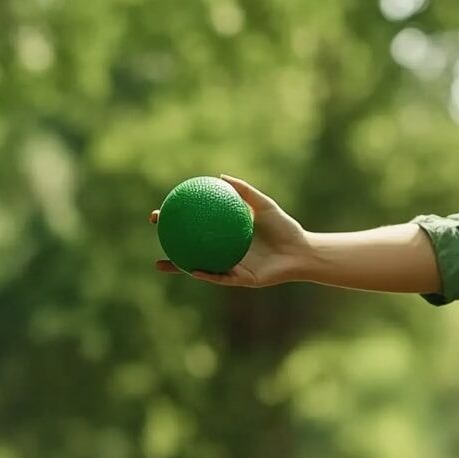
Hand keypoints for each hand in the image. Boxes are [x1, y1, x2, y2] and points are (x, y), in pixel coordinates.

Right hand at [150, 175, 309, 287]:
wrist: (302, 251)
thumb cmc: (285, 228)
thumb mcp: (264, 205)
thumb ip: (244, 191)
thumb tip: (220, 177)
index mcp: (227, 235)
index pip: (198, 226)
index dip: (179, 219)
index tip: (163, 210)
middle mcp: (225, 251)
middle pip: (191, 247)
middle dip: (170, 243)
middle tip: (156, 231)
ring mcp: (230, 267)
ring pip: (199, 267)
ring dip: (180, 266)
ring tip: (159, 263)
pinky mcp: (240, 280)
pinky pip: (219, 277)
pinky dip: (206, 273)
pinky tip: (192, 269)